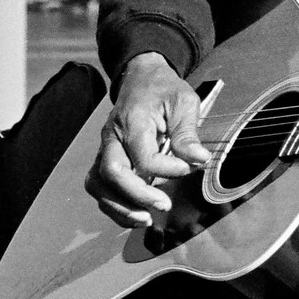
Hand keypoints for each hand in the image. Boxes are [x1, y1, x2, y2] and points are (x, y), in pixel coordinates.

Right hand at [86, 52, 209, 228]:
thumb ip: (188, 133)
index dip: (167, 169)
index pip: (143, 156)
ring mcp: (104, 149)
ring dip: (120, 207)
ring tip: (146, 219)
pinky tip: (137, 215)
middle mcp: (112, 136)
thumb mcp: (184, 102)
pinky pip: (100, 188)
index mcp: (132, 120)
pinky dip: (114, 206)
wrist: (141, 79)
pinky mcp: (105, 160)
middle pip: (112, 173)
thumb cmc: (164, 90)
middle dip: (137, 195)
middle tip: (164, 204)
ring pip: (98, 184)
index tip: (189, 167)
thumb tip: (199, 159)